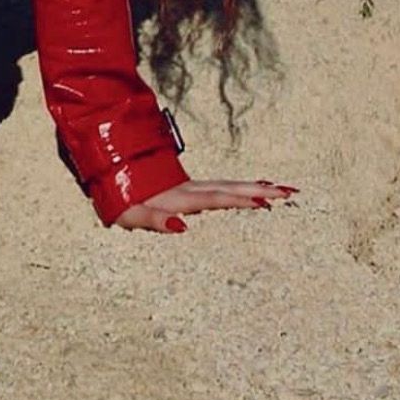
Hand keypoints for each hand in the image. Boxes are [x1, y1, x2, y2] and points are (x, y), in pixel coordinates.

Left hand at [114, 176, 299, 232]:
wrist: (109, 173)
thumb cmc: (120, 201)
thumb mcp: (131, 215)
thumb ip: (156, 220)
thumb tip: (183, 227)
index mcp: (179, 198)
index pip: (215, 198)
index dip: (240, 199)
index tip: (266, 200)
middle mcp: (189, 189)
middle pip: (230, 187)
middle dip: (260, 190)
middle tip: (290, 191)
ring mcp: (190, 186)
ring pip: (228, 184)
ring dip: (255, 186)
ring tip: (282, 189)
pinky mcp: (188, 188)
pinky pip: (221, 186)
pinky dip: (240, 186)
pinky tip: (252, 188)